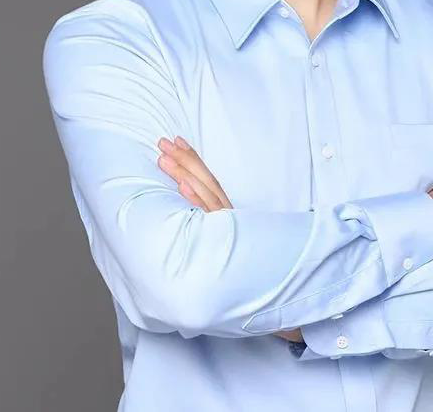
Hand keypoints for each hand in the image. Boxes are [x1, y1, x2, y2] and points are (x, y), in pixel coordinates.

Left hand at [156, 136, 303, 343]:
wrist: (269, 292)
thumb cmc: (241, 268)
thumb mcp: (225, 239)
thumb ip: (210, 220)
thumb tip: (186, 202)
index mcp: (226, 213)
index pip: (208, 179)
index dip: (193, 160)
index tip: (177, 141)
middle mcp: (227, 217)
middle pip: (205, 181)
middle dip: (184, 160)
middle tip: (163, 142)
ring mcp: (226, 228)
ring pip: (205, 195)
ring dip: (184, 174)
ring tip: (165, 158)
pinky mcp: (224, 242)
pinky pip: (210, 219)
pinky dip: (197, 202)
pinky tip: (184, 188)